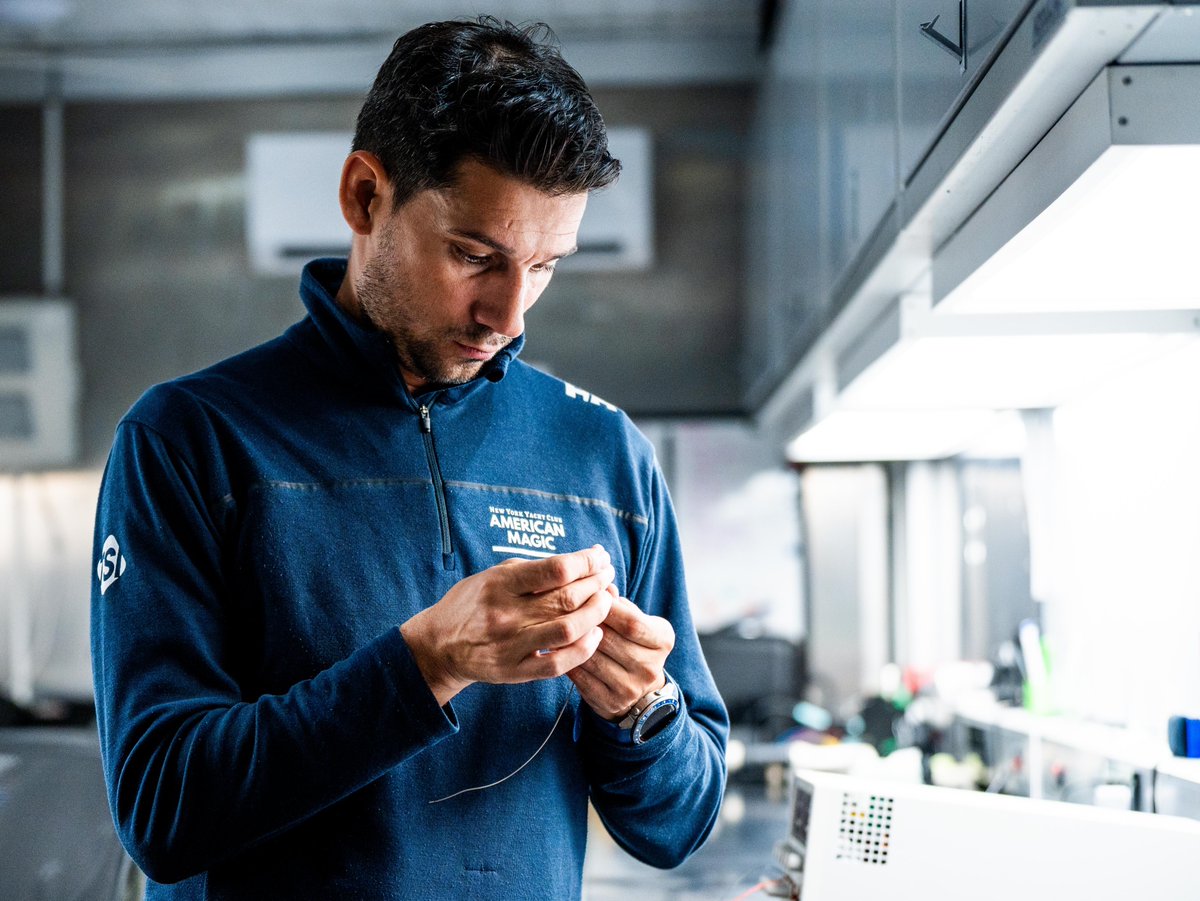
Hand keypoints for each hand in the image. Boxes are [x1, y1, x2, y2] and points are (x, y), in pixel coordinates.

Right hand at [400, 546, 614, 705]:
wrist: (439, 645)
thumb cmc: (473, 603)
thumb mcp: (494, 575)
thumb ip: (534, 569)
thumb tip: (581, 560)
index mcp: (500, 584)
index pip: (556, 569)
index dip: (586, 561)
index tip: (600, 557)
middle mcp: (505, 615)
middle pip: (567, 598)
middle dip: (596, 584)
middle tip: (607, 576)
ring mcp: (511, 646)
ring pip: (568, 630)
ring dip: (596, 614)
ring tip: (605, 601)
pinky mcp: (514, 672)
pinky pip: (558, 664)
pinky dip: (583, 649)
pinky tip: (594, 634)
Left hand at [568, 591, 674, 721]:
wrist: (639, 689)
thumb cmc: (633, 643)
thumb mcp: (637, 621)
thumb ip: (621, 605)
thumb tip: (602, 587)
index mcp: (663, 641)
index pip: (632, 623)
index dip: (607, 608)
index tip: (588, 595)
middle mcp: (650, 668)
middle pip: (611, 641)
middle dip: (586, 623)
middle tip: (565, 610)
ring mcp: (631, 689)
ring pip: (593, 659)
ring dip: (573, 642)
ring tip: (558, 627)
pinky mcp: (610, 703)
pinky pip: (582, 679)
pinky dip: (568, 661)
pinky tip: (558, 650)